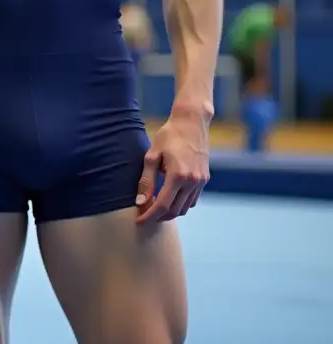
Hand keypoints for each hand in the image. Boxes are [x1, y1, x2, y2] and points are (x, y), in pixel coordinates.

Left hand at [136, 108, 210, 224]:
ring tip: (155, 208)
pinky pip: (193, 200)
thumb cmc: (169, 135)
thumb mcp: (152, 155)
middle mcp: (192, 182)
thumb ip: (147, 180)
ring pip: (186, 208)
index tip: (139, 221)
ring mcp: (201, 182)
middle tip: (145, 215)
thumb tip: (140, 201)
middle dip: (159, 216)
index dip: (150, 215)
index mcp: (178, 176)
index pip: (163, 205)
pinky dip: (181, 203)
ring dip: (171, 212)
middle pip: (175, 211)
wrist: (192, 122)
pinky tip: (169, 198)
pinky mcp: (204, 179)